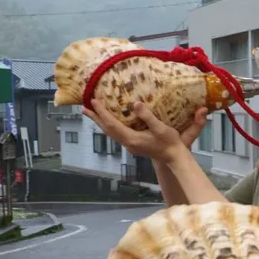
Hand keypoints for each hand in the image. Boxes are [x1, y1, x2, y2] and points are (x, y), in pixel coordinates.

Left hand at [81, 99, 207, 162]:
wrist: (174, 157)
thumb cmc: (170, 142)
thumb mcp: (160, 127)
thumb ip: (147, 116)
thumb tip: (135, 103)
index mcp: (132, 138)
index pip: (112, 124)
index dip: (102, 112)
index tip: (93, 101)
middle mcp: (128, 143)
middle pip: (107, 129)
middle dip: (96, 118)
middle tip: (84, 108)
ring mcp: (130, 145)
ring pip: (111, 132)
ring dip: (101, 122)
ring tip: (92, 113)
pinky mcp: (134, 145)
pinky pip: (117, 134)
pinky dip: (110, 126)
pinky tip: (110, 121)